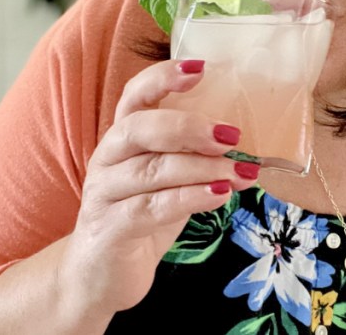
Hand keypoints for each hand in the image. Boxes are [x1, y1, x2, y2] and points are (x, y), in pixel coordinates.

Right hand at [59, 59, 259, 318]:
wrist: (100, 276)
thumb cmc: (141, 217)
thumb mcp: (167, 179)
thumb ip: (192, 156)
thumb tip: (244, 141)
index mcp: (122, 138)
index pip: (135, 95)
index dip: (163, 78)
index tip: (200, 68)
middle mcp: (108, 158)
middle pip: (140, 128)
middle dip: (188, 126)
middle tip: (230, 135)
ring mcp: (104, 193)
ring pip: (152, 170)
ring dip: (201, 168)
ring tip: (240, 172)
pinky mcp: (110, 228)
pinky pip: (150, 208)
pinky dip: (189, 199)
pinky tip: (220, 197)